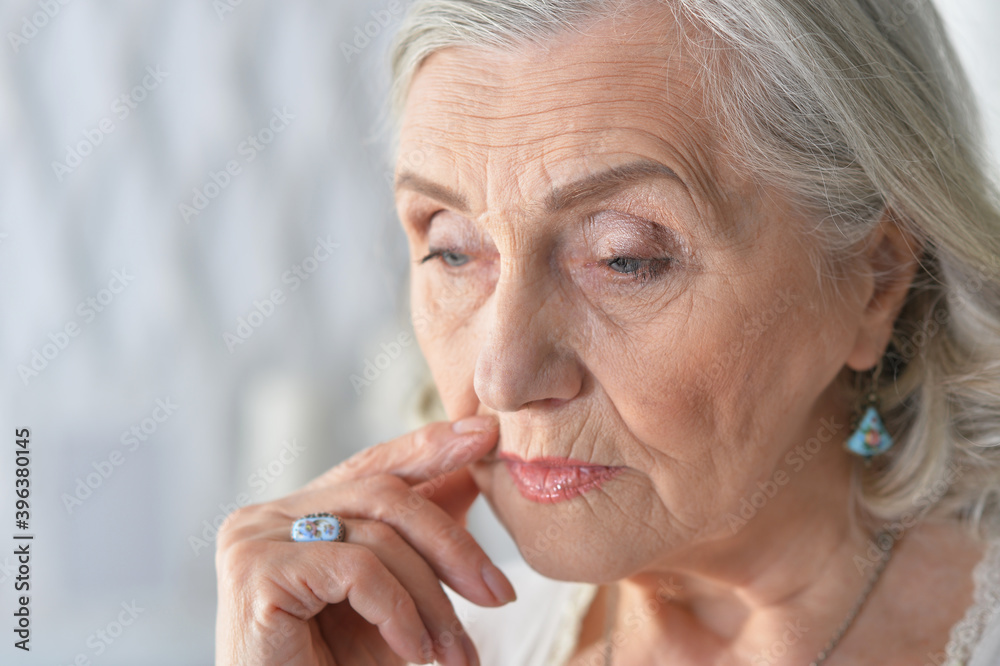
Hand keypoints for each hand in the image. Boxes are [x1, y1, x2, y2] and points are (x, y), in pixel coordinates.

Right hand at [214, 415, 514, 665]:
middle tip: (501, 593)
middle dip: (452, 545)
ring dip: (433, 599)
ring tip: (457, 655)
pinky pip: (357, 569)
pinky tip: (413, 650)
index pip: (371, 467)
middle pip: (383, 496)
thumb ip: (418, 541)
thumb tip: (471, 477)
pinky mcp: (254, 572)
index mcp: (291, 514)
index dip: (429, 448)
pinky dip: (399, 612)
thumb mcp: (393, 601)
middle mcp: (264, 517)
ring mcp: (253, 540)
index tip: (485, 435)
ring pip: (378, 535)